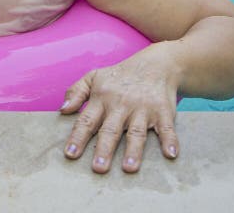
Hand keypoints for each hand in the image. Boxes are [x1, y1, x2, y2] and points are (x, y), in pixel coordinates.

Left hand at [60, 46, 179, 172]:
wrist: (155, 65)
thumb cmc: (119, 76)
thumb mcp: (94, 77)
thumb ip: (76, 92)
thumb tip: (63, 110)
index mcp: (102, 98)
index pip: (87, 120)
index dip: (78, 137)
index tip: (70, 154)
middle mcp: (121, 105)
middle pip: (111, 130)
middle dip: (104, 149)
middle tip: (98, 168)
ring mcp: (143, 109)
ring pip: (136, 132)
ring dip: (133, 150)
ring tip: (129, 168)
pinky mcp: (163, 111)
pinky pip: (166, 128)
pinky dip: (169, 140)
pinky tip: (170, 154)